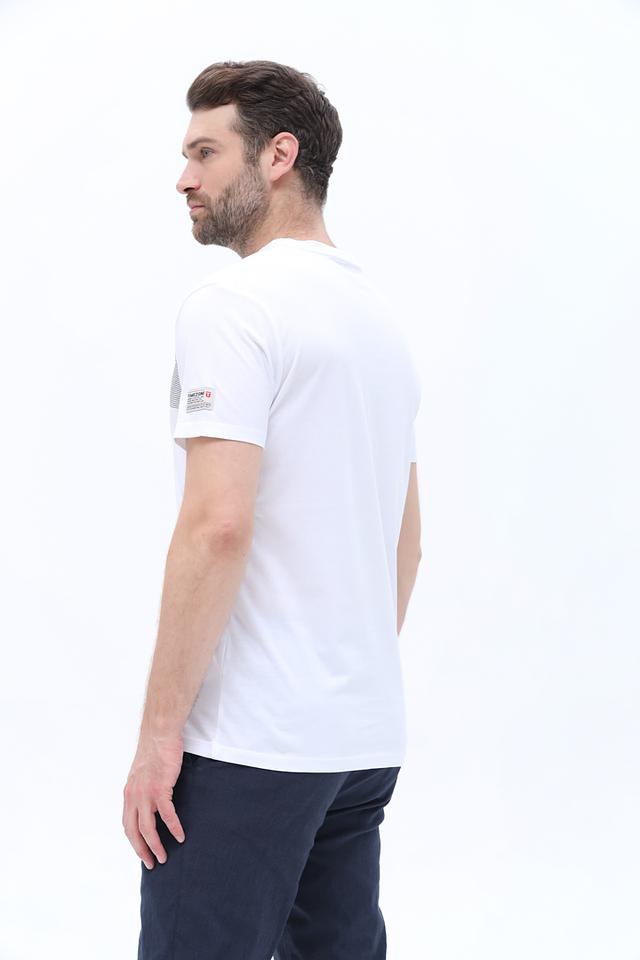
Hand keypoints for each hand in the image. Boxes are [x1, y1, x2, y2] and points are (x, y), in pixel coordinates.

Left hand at [122, 732, 185, 869]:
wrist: (159, 734)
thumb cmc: (155, 751)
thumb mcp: (141, 774)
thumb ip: (142, 790)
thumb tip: (148, 804)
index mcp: (128, 794)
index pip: (127, 825)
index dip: (134, 842)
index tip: (142, 853)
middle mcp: (133, 796)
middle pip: (134, 832)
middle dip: (142, 851)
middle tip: (151, 863)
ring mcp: (146, 793)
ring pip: (148, 828)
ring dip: (155, 845)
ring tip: (164, 856)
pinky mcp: (161, 788)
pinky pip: (167, 814)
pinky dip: (173, 828)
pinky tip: (180, 836)